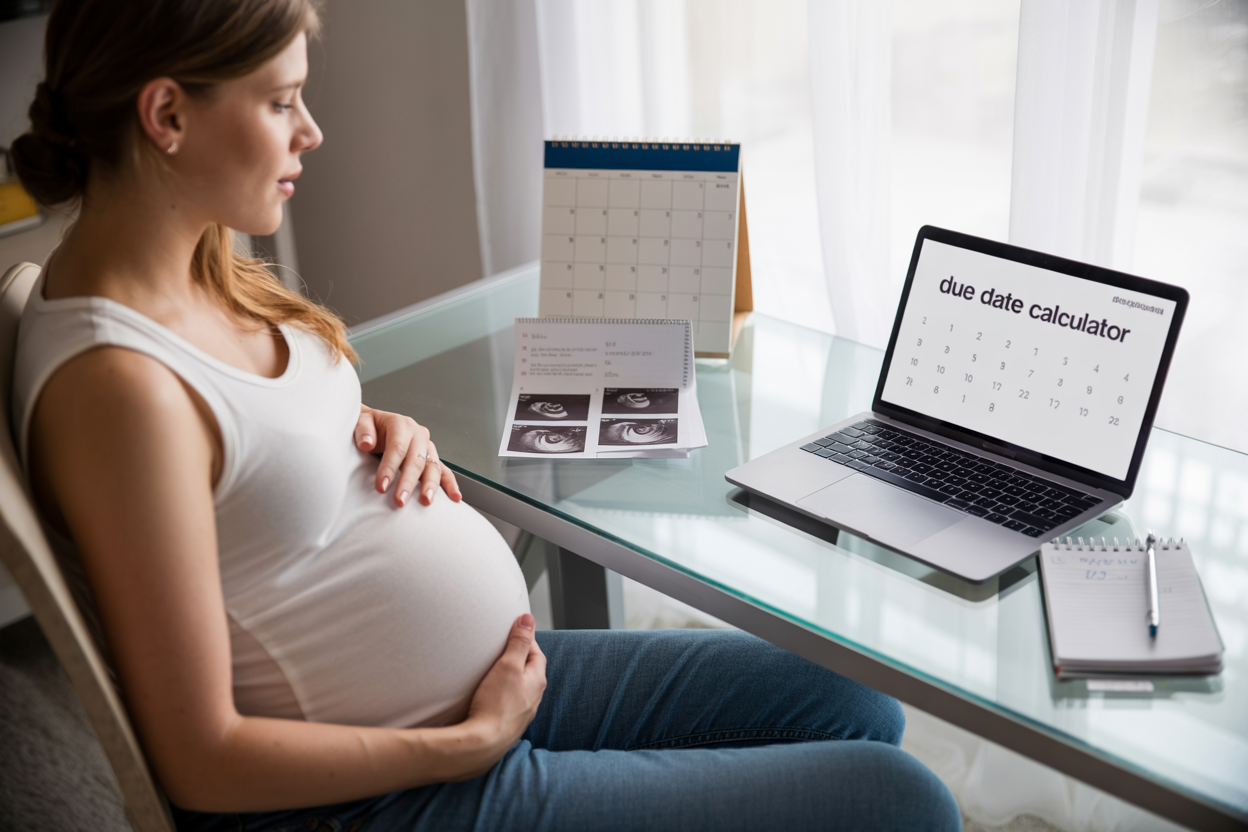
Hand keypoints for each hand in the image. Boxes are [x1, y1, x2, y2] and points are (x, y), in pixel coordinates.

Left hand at [354, 405, 461, 505]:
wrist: (375, 425)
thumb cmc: (368, 427)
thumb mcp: (359, 421)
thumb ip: (362, 430)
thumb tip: (366, 443)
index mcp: (401, 424)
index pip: (398, 447)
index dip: (390, 467)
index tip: (381, 486)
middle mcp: (418, 434)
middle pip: (417, 459)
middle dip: (408, 482)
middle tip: (399, 500)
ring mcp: (426, 447)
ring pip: (433, 466)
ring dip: (430, 485)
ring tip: (426, 501)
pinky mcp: (431, 458)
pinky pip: (443, 471)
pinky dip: (449, 484)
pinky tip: (454, 497)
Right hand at [461, 614, 546, 773]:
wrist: (482, 744)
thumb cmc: (496, 705)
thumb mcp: (508, 665)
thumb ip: (519, 642)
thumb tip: (528, 620)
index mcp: (537, 681)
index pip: (536, 652)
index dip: (525, 639)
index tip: (513, 631)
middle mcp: (534, 698)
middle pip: (529, 670)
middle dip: (517, 657)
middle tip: (501, 649)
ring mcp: (522, 712)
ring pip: (519, 687)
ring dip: (509, 677)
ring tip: (493, 670)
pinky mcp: (508, 723)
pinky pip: (508, 702)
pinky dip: (501, 694)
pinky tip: (490, 695)